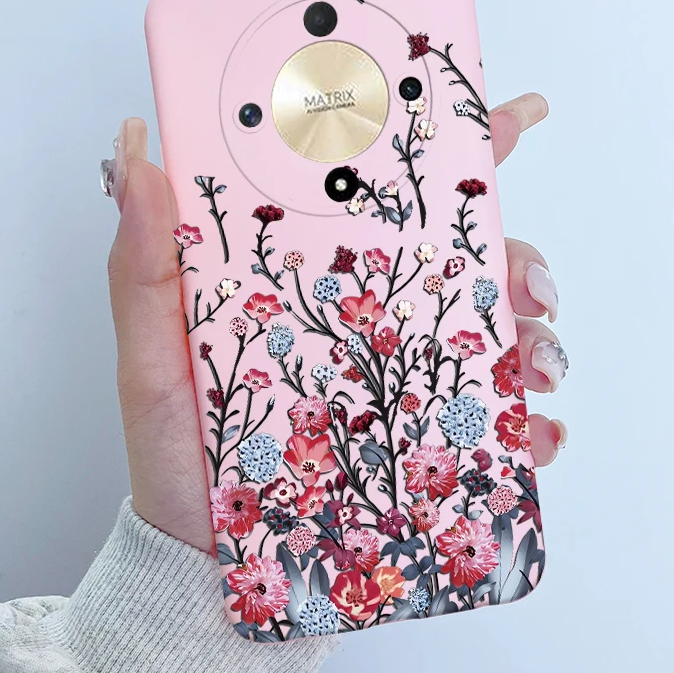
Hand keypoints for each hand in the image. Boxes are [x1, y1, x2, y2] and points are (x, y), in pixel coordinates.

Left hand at [105, 93, 566, 552]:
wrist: (206, 556)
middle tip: (529, 287)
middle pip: (464, 264)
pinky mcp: (423, 441)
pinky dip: (529, 423)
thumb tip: (135, 149)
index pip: (384, 200)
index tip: (515, 116)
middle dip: (517, 259)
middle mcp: (370, 319)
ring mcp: (401, 379)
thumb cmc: (180, 454)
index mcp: (317, 281)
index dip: (449, 149)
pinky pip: (494, 422)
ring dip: (536, 339)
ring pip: (494, 336)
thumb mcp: (153, 356)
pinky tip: (536, 432)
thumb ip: (144, 264)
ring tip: (538, 367)